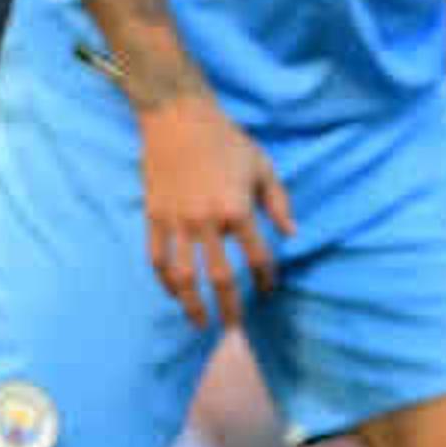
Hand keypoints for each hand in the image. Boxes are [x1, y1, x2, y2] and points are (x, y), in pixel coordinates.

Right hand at [139, 95, 291, 327]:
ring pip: (182, 275)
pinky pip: (156, 257)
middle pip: (219, 277)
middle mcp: (206, 221)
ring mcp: (176, 221)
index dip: (264, 278)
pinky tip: (174, 293)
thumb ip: (279, 203)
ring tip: (199, 323)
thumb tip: (292, 234)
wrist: (177, 118)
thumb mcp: (264, 167)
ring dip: (191, 304)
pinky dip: (164, 279)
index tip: (267, 290)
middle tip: (234, 329)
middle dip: (228, 307)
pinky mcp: (154, 216)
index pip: (256, 257)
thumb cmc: (227, 140)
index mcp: (238, 210)